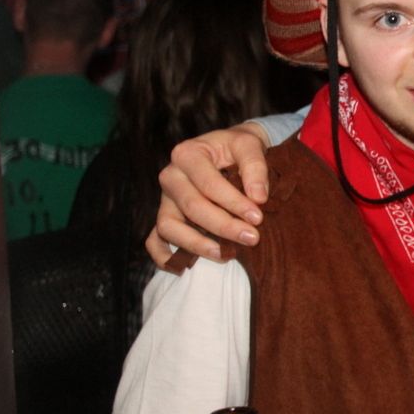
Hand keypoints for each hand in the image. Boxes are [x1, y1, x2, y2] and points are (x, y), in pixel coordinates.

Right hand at [145, 123, 270, 269]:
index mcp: (187, 154)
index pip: (209, 184)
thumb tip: (258, 198)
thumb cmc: (238, 146)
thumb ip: (255, 167)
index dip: (233, 203)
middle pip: (192, 207)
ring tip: (227, 254)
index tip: (258, 217)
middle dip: (223, 226)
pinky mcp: (165, 216)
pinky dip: (164, 256)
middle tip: (252, 238)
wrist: (230, 148)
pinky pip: (154, 240)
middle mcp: (170, 176)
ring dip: (197, 244)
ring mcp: (164, 199)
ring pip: (169, 227)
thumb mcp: (250, 145)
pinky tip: (185, 269)